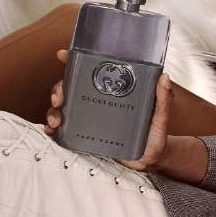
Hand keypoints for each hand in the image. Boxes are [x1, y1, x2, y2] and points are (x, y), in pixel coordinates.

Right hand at [44, 49, 172, 170]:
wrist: (150, 161)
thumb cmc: (155, 136)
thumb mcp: (160, 117)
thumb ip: (163, 100)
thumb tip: (164, 78)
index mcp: (112, 91)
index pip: (91, 71)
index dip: (74, 61)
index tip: (62, 55)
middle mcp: (98, 102)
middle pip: (71, 89)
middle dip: (58, 90)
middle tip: (58, 98)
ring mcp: (89, 119)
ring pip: (64, 109)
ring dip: (54, 111)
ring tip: (56, 120)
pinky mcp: (85, 137)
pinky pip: (65, 131)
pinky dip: (54, 130)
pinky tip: (51, 131)